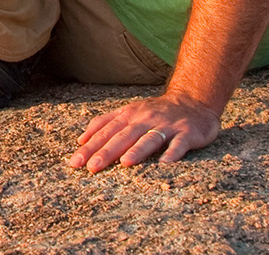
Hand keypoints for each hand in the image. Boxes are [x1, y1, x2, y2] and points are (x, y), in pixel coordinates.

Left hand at [68, 94, 220, 172]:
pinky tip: (165, 163)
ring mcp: (167, 125)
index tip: (75, 163)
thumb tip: (81, 139)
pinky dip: (173, 152)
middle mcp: (146, 119)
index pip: (106, 131)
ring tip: (125, 162)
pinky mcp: (187, 133)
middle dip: (107, 152)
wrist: (194, 101)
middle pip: (123, 136)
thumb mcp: (129, 112)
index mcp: (130, 115)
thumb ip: (106, 123)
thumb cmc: (156, 112)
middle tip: (92, 167)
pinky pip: (179, 143)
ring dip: (137, 150)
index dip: (90, 147)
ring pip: (150, 138)